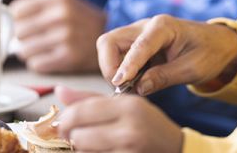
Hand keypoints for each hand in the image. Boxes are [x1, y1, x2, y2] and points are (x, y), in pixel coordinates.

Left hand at [10, 0, 105, 72]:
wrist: (112, 38)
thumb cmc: (79, 21)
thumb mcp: (63, 2)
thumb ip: (36, 6)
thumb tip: (3, 18)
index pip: (17, 10)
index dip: (15, 19)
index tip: (20, 24)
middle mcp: (62, 15)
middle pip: (19, 30)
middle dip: (20, 37)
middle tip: (29, 39)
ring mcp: (66, 37)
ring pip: (25, 50)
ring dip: (27, 52)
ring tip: (38, 49)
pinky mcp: (69, 57)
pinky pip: (37, 65)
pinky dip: (38, 63)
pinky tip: (48, 58)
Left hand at [56, 86, 182, 152]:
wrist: (176, 149)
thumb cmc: (148, 126)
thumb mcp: (125, 105)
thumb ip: (90, 99)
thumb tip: (59, 91)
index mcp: (128, 107)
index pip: (82, 111)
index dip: (65, 119)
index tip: (63, 122)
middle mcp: (130, 129)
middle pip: (79, 136)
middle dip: (74, 137)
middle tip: (77, 135)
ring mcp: (129, 151)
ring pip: (85, 152)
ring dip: (83, 149)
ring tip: (95, 143)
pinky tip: (103, 150)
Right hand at [98, 14, 236, 95]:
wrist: (217, 44)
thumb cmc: (209, 52)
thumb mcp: (193, 69)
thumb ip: (165, 77)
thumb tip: (138, 88)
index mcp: (164, 26)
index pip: (139, 45)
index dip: (127, 65)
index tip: (119, 83)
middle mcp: (145, 26)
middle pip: (111, 41)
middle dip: (110, 65)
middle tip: (122, 88)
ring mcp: (138, 34)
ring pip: (109, 48)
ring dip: (113, 69)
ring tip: (130, 88)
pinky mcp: (135, 45)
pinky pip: (117, 57)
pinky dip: (119, 72)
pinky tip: (133, 85)